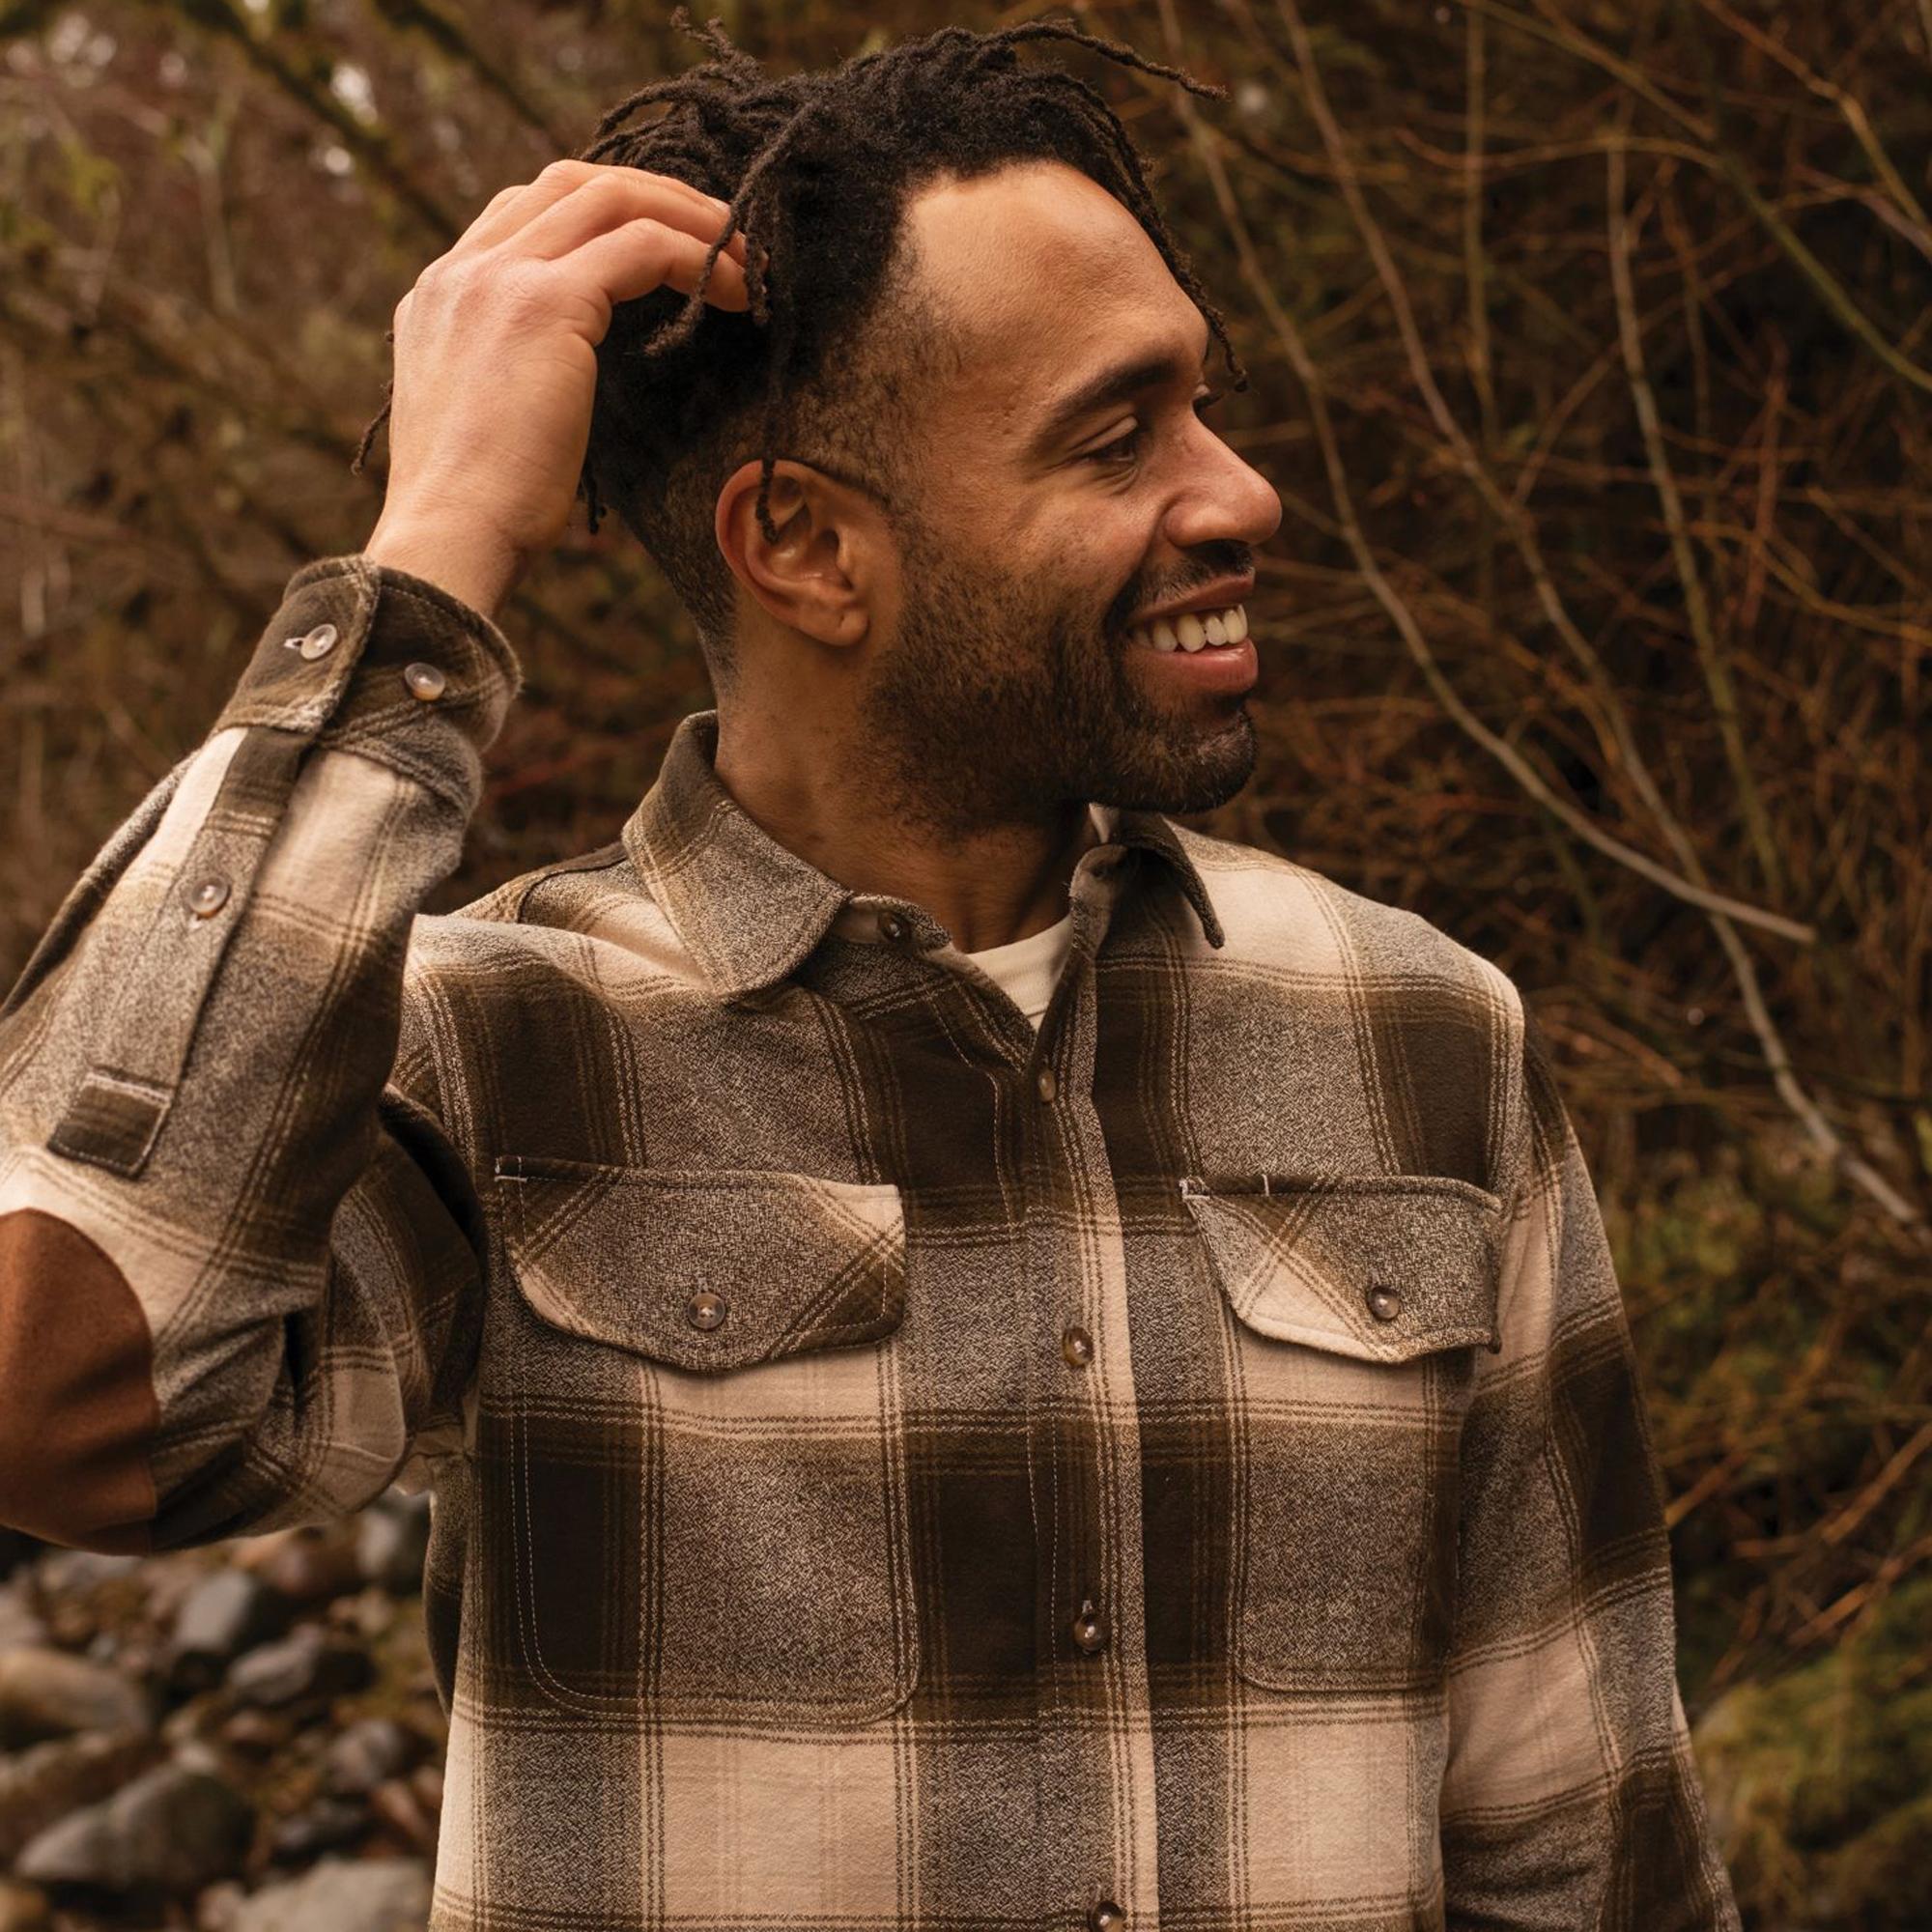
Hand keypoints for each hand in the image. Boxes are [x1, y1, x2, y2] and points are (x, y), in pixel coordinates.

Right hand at [362, 160, 751, 620]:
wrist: (450, 537)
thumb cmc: (479, 515)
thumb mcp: (488, 424)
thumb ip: (516, 376)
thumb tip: (569, 387)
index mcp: (441, 295)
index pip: (525, 212)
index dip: (604, 212)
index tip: (663, 242)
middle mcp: (461, 271)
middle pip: (569, 184)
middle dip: (654, 195)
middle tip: (720, 231)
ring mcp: (498, 278)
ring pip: (610, 199)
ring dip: (686, 218)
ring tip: (742, 256)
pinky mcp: (545, 303)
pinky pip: (640, 247)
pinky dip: (697, 257)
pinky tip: (736, 292)